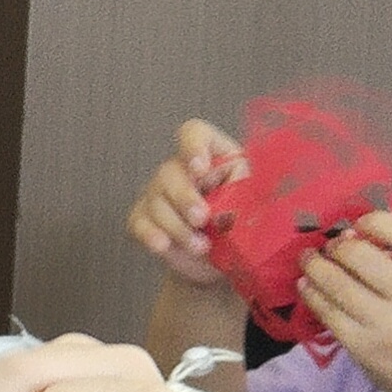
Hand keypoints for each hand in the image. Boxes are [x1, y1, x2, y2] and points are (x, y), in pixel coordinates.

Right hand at [126, 119, 246, 285]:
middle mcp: (179, 169)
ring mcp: (157, 193)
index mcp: (211, 154)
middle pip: (170, 172)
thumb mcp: (252, 203)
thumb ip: (242, 196)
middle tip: (201, 219)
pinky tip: (165, 246)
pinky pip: (140, 223)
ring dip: (178, 228)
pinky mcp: (143, 218)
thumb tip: (228, 209)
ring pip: (157, 203)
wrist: (222, 257)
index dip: (193, 146)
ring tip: (201, 247)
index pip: (193, 133)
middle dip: (185, 198)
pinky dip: (151, 235)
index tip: (201, 169)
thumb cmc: (240, 222)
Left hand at [299, 212, 391, 391]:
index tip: (359, 222)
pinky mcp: (361, 345)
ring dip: (316, 265)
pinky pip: (328, 312)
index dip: (376, 220)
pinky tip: (307, 285)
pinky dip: (312, 294)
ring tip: (308, 259)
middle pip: (362, 256)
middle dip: (338, 245)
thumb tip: (354, 233)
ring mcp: (386, 324)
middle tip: (329, 244)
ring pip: (338, 283)